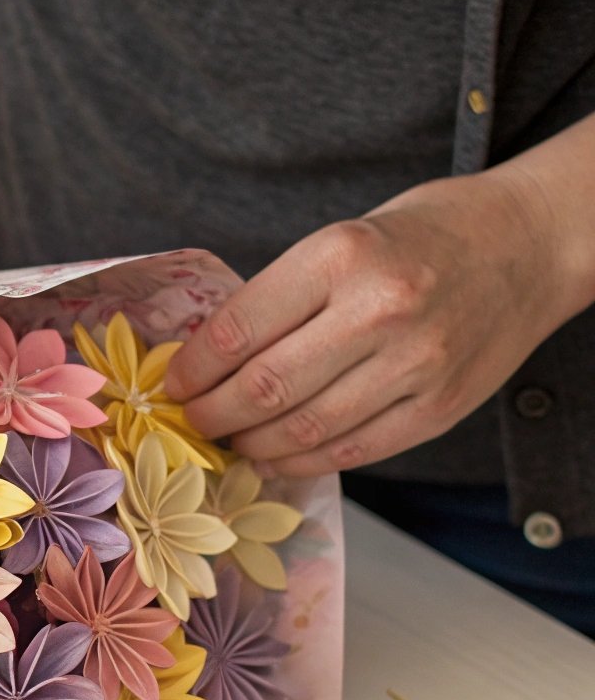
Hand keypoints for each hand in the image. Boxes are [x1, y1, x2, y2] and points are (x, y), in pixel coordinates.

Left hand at [165, 160, 594, 477]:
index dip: (191, 370)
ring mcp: (415, 365)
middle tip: (192, 420)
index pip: (237, 331)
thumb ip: (279, 298)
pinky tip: (276, 455)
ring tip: (230, 438)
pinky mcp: (440, 408)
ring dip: (251, 444)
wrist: (526, 244)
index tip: (173, 385)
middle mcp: (378, 310)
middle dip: (211, 414)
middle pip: (263, 389)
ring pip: (303, 429)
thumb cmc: (418, 238)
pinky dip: (302, 461)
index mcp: (339, 257)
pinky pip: (352, 451)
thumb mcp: (339, 241)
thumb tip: (205, 360)